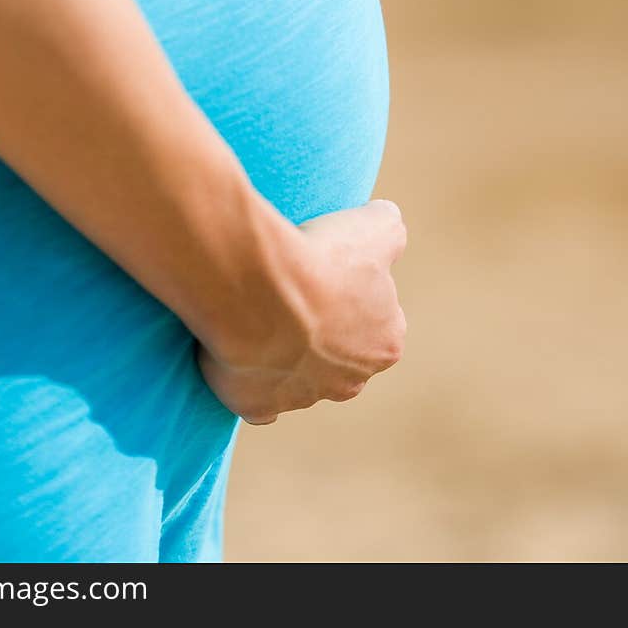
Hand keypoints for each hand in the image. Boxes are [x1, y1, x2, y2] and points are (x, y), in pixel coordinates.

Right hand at [197, 198, 406, 424]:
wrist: (258, 291)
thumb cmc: (320, 260)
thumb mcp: (374, 225)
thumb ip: (389, 227)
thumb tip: (387, 221)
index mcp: (384, 344)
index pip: (378, 322)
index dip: (352, 295)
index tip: (326, 273)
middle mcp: (349, 381)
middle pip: (339, 358)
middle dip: (321, 334)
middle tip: (292, 293)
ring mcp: (303, 398)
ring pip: (298, 379)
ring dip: (283, 355)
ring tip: (258, 312)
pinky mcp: (258, 406)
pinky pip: (257, 402)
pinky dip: (249, 385)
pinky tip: (239, 356)